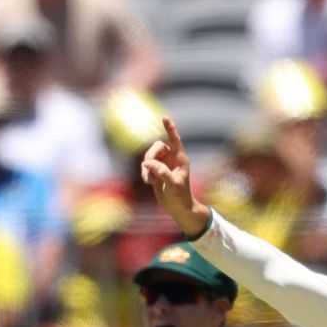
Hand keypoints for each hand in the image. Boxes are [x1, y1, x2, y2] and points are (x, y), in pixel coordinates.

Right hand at [140, 117, 211, 239]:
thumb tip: (148, 163)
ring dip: (146, 168)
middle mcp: (171, 159)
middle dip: (150, 156)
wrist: (178, 209)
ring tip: (150, 181)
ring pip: (149, 157)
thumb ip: (162, 172)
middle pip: (156, 147)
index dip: (170, 129)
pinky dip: (145, 174)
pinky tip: (149, 183)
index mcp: (180, 159)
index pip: (175, 140)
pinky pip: (146, 167)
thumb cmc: (181, 197)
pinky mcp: (156, 172)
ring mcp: (163, 165)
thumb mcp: (173, 184)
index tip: (165, 118)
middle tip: (148, 168)